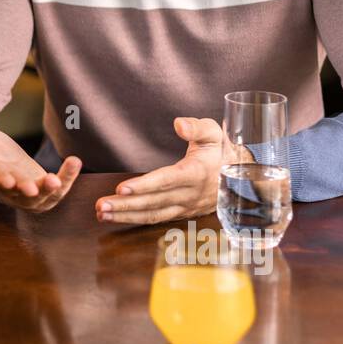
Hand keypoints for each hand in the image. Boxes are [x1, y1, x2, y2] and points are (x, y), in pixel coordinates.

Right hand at [0, 123, 81, 211]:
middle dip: (27, 191)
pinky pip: (57, 190)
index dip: (0, 179)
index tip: (8, 179)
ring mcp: (25, 193)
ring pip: (40, 199)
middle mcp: (6, 188)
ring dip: (52, 189)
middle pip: (17, 193)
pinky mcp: (42, 191)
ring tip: (59, 175)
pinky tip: (74, 161)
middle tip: (36, 187)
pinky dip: (67, 178)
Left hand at [97, 117, 231, 225]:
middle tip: (101, 206)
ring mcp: (185, 207)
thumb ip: (197, 127)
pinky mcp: (180, 213)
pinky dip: (135, 219)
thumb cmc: (222, 151)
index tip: (122, 188)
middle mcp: (190, 194)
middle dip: (126, 205)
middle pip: (154, 202)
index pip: (167, 180)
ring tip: (102, 214)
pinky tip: (115, 217)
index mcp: (197, 173)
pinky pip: (156, 219)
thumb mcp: (215, 133)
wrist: (241, 179)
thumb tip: (179, 124)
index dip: (145, 185)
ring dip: (126, 216)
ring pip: (153, 215)